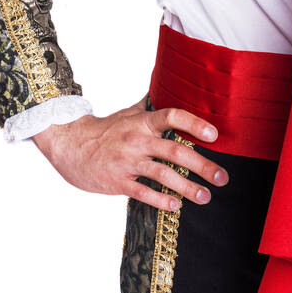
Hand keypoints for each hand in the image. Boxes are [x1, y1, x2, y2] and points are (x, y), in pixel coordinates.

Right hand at [31, 92, 227, 211]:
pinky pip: (143, 192)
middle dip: (203, 166)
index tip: (214, 135)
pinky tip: (176, 206)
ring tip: (205, 197)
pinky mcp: (117, 181)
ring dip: (187, 187)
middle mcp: (137, 140)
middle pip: (175, 151)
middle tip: (222, 177)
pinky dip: (161, 200)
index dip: (194, 124)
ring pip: (162, 174)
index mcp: (142, 122)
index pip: (172, 116)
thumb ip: (151, 106)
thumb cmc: (105, 130)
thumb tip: (170, 86)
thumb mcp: (128, 113)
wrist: (69, 145)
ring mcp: (127, 161)